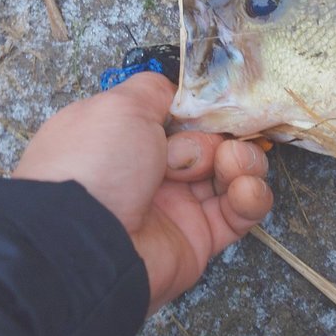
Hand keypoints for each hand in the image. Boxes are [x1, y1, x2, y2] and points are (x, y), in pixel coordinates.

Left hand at [13, 72, 273, 313]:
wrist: (84, 244)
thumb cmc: (94, 167)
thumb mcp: (119, 106)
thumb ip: (155, 91)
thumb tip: (180, 91)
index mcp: (127, 138)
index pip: (182, 116)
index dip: (205, 110)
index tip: (219, 105)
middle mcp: (151, 171)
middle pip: (212, 141)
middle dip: (221, 136)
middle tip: (209, 144)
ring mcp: (177, 205)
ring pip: (233, 173)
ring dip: (243, 161)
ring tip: (231, 165)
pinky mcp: (200, 237)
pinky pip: (241, 211)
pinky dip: (251, 196)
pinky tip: (243, 189)